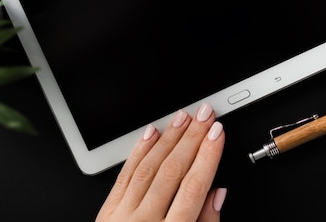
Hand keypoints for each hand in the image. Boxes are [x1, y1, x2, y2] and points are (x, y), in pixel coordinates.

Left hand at [96, 104, 226, 221]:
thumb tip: (217, 193)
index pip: (193, 188)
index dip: (208, 157)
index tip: (219, 134)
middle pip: (172, 171)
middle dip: (192, 138)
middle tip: (206, 114)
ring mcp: (121, 217)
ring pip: (148, 167)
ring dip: (168, 138)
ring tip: (183, 118)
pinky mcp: (106, 213)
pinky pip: (124, 175)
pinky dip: (139, 152)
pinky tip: (151, 134)